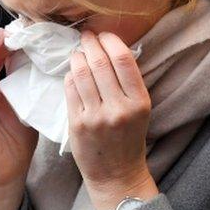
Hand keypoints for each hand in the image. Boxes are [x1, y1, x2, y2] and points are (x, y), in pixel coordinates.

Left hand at [66, 31, 157, 209]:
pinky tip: (73, 73)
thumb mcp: (139, 109)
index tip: (104, 34)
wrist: (116, 174)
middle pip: (99, 62)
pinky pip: (70, 89)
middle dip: (90, 42)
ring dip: (77, 56)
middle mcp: (118, 108)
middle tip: (86, 35)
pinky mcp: (77, 124)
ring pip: (81, 72)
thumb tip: (109, 47)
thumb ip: (127, 82)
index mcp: (139, 102)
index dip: (110, 40)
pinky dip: (70, 76)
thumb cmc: (128, 138)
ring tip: (78, 52)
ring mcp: (96, 116)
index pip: (122, 59)